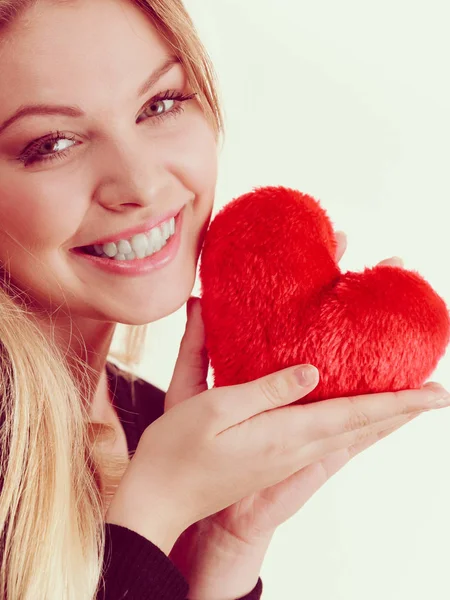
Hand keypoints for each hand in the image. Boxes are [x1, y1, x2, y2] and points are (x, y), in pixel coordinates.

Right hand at [166, 236, 419, 599]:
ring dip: (383, 419)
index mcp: (285, 434)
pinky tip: (356, 422)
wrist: (160, 499)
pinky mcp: (275, 461)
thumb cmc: (178, 452)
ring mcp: (286, 459)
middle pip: (362, 427)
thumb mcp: (215, 408)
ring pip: (350, 436)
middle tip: (437, 396)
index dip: (398, 402)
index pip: (355, 414)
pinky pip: (330, 441)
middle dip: (402, 410)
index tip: (435, 393)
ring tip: (409, 406)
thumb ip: (267, 390)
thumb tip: (312, 371)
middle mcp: (295, 449)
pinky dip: (355, 429)